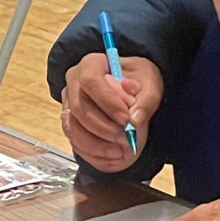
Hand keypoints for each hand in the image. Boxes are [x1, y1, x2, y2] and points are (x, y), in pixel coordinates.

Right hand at [59, 51, 162, 170]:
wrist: (130, 90)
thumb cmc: (138, 81)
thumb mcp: (151, 83)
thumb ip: (147, 100)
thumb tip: (135, 119)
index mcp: (91, 64)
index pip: (91, 81)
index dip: (107, 103)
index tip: (126, 119)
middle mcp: (74, 82)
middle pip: (80, 108)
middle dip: (104, 128)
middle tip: (126, 139)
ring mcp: (68, 103)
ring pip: (73, 128)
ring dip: (97, 144)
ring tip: (122, 150)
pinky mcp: (70, 123)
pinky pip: (74, 142)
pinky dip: (93, 153)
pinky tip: (113, 156)